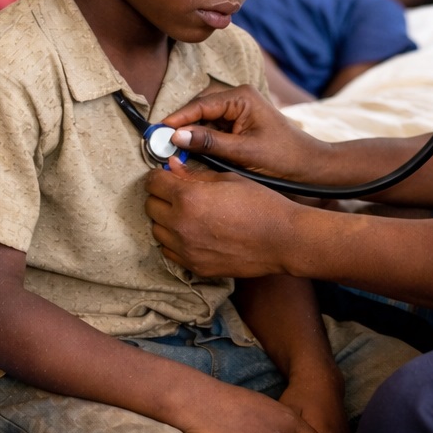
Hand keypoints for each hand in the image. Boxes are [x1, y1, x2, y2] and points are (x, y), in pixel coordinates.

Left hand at [145, 157, 301, 278]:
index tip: (166, 176)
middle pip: (151, 206)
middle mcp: (181, 224)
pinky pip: (170, 251)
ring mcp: (186, 249)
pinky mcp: (194, 266)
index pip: (153, 183)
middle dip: (161, 196)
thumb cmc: (259, 204)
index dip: (159, 176)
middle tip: (177, 193)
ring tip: (186, 214)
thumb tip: (171, 166)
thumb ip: (194, 175)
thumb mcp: (227, 179)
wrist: (282, 239)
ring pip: (157, 230)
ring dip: (166, 220)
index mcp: (188, 197)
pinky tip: (192, 233)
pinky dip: (175, 241)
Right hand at [161, 86, 331, 180]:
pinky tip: (190, 155)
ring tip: (173, 152)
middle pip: (199, 110)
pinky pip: (213, 130)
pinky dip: (201, 142)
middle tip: (161, 145)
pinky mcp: (238, 125)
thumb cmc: (284, 158)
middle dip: (181, 127)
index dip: (178, 119)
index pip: (201, 104)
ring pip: (204, 121)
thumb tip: (177, 136)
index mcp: (242, 97)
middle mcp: (238, 98)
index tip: (159, 132)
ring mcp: (238, 111)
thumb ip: (210, 143)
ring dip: (190, 136)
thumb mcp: (244, 153)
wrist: (310, 168)